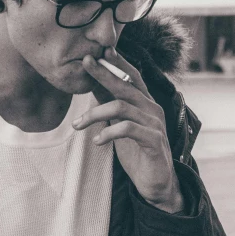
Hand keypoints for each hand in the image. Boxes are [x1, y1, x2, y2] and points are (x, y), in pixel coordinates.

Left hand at [74, 47, 184, 212]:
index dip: (116, 62)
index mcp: (145, 103)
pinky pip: (128, 129)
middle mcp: (152, 108)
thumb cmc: (138, 152)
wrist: (157, 184)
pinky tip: (97, 141)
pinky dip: (109, 132)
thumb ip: (111, 106)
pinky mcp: (154, 140)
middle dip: (103, 72)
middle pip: (126, 84)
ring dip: (94, 113)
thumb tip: (93, 86)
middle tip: (85, 62)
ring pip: (122, 106)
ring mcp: (154, 123)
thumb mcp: (120, 126)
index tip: (96, 52)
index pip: (131, 76)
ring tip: (77, 125)